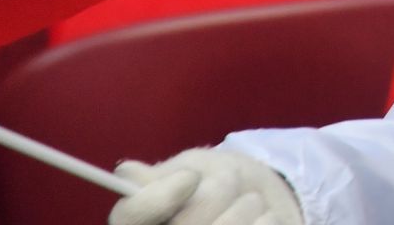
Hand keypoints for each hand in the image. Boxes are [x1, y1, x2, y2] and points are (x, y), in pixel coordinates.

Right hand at [109, 149, 301, 224]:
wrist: (255, 209)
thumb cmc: (210, 188)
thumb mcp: (183, 172)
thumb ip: (157, 180)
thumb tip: (128, 173)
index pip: (128, 219)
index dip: (155, 200)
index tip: (188, 177)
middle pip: (186, 223)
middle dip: (215, 193)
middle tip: (228, 179)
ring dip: (246, 205)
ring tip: (247, 202)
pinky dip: (266, 220)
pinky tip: (261, 219)